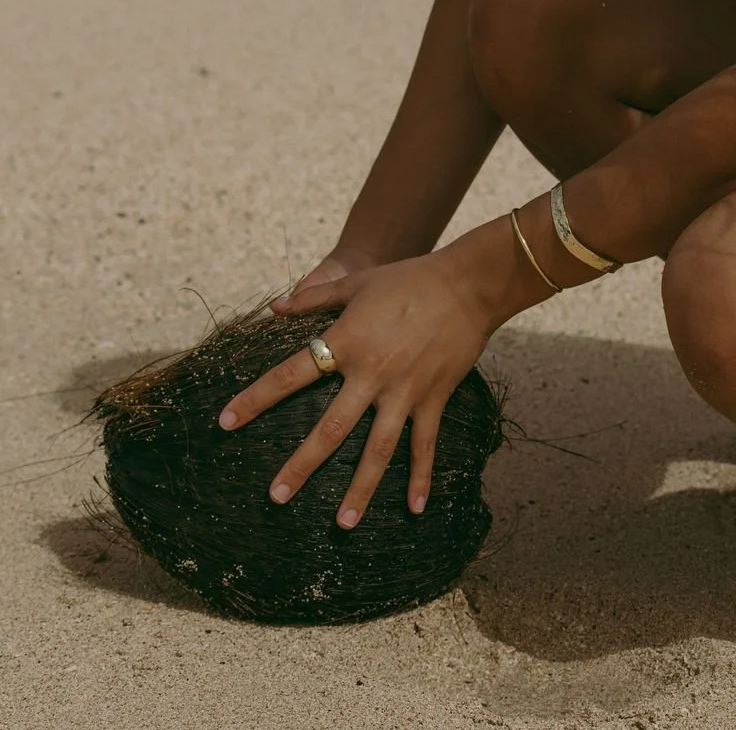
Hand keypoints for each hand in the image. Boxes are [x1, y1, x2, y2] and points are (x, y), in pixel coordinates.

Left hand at [219, 248, 500, 528]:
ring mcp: (405, 391)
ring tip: (343, 524)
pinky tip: (414, 509)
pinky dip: (420, 477)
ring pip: (378, 449)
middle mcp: (372, 375)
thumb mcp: (356, 282)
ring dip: (360, 488)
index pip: (291, 375)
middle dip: (302, 464)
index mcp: (347, 343)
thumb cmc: (408, 279)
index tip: (226, 422)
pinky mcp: (434, 399)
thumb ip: (313, 296)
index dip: (256, 399)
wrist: (467, 286)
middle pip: (331, 428)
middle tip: (276, 496)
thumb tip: (275, 306)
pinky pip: (425, 445)